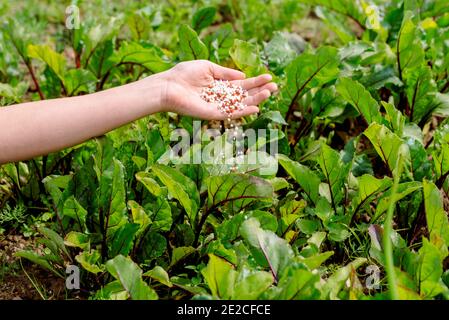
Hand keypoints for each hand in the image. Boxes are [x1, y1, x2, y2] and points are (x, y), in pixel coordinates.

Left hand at [157, 60, 276, 119]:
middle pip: (244, 95)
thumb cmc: (184, 74)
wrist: (168, 86)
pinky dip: (243, 111)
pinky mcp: (212, 114)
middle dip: (260, 91)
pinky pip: (230, 114)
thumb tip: (243, 76)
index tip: (269, 77)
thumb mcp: (208, 67)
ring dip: (256, 100)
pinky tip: (256, 108)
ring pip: (240, 104)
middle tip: (275, 87)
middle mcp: (221, 97)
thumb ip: (226, 72)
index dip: (255, 81)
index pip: (242, 85)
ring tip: (269, 93)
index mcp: (220, 85)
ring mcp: (217, 106)